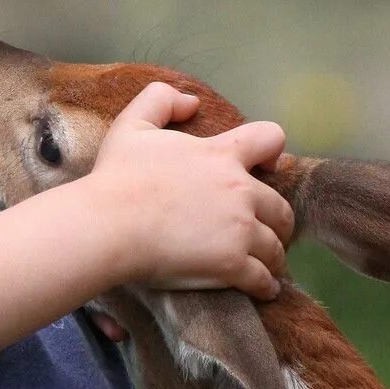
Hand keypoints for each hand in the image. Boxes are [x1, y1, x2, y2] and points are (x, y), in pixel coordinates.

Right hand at [89, 82, 292, 300]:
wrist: (109, 225)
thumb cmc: (117, 177)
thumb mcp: (132, 124)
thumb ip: (161, 100)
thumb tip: (193, 102)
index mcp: (223, 155)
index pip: (271, 139)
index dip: (273, 152)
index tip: (267, 169)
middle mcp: (241, 191)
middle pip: (281, 207)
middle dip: (277, 220)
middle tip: (268, 231)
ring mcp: (240, 230)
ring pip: (276, 246)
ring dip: (273, 255)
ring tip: (267, 264)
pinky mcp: (232, 265)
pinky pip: (263, 278)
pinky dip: (266, 285)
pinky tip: (263, 288)